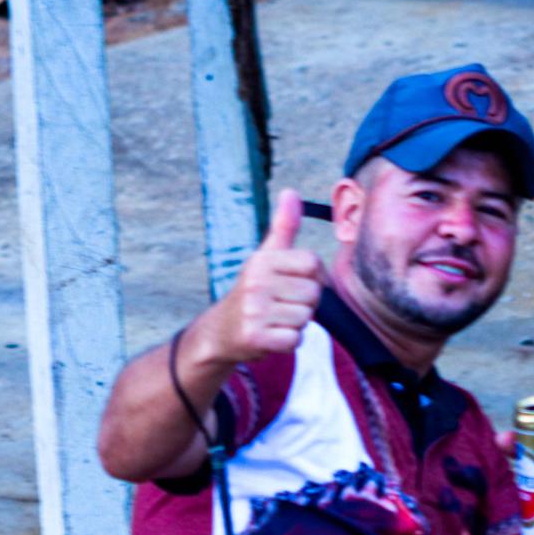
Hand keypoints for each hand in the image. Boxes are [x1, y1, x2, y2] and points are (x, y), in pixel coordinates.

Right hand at [202, 189, 323, 363]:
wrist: (220, 332)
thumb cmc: (252, 292)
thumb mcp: (265, 257)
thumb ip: (284, 226)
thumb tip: (292, 192)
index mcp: (261, 260)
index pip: (313, 263)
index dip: (313, 277)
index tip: (294, 283)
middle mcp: (255, 282)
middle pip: (313, 294)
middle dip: (304, 304)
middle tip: (280, 306)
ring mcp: (253, 311)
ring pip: (306, 318)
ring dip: (296, 324)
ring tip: (274, 320)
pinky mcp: (254, 338)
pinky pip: (295, 340)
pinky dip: (288, 343)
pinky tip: (271, 336)